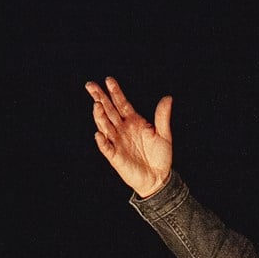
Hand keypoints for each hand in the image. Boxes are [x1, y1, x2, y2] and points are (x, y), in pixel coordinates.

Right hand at [89, 77, 172, 197]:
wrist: (158, 177)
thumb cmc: (160, 155)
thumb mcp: (164, 134)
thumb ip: (162, 116)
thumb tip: (168, 98)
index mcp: (133, 121)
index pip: (121, 103)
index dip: (115, 92)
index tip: (108, 80)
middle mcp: (122, 129)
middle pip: (109, 110)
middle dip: (100, 98)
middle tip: (91, 85)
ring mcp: (117, 141)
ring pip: (105, 126)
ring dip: (100, 116)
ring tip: (97, 105)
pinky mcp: (115, 156)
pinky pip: (106, 147)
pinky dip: (102, 141)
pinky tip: (99, 133)